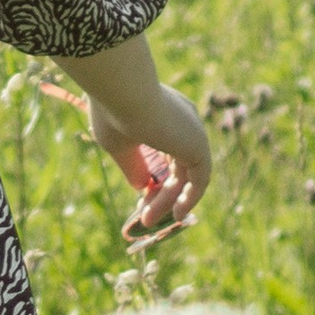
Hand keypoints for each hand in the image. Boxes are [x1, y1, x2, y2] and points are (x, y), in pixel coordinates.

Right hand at [89, 84, 210, 243]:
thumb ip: (133, 165)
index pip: (166, 149)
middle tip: (144, 215)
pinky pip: (200, 178)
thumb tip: (143, 187)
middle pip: (177, 165)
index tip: (141, 194)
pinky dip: (190, 197)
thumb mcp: (118, 143)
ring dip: (168, 200)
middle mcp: (182, 120)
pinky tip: (176, 215)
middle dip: (161, 193)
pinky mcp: (198, 144)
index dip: (155, 174)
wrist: (123, 92)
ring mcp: (192, 132)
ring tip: (147, 222)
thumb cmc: (113, 112)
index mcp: (162, 113)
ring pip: (185, 174)